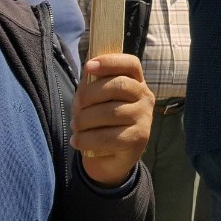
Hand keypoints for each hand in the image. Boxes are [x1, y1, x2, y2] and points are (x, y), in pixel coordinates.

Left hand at [73, 54, 154, 186]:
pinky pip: (107, 136)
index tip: (88, 66)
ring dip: (84, 120)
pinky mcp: (138, 139)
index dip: (110, 61)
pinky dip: (86, 139)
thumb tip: (88, 65)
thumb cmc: (100, 122)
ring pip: (110, 112)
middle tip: (77, 107)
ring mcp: (144, 119)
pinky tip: (77, 141)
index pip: (130, 64)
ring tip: (75, 126)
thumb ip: (93, 83)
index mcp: (136, 82)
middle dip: (90, 94)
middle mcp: (145, 98)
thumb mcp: (95, 100)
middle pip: (119, 85)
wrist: (108, 159)